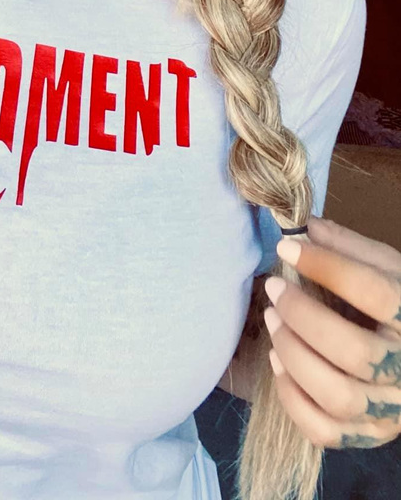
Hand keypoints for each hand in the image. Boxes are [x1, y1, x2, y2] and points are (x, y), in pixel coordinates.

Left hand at [263, 215, 400, 448]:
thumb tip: (303, 225)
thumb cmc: (399, 303)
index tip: (287, 246)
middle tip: (274, 289)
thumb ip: (349, 247)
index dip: (326, 266)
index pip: (374, 292)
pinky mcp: (372, 434)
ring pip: (338, 395)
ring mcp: (392, 408)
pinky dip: (293, 400)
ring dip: (294, 356)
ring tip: (273, 322)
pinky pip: (326, 431)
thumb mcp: (389, 268)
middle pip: (352, 351)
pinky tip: (279, 365)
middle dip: (302, 316)